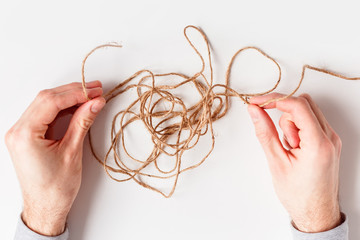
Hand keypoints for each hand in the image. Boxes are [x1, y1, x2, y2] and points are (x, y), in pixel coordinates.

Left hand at [5, 81, 104, 235]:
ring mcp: (21, 132)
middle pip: (46, 99)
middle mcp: (18, 130)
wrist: (45, 207)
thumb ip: (83, 122)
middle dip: (73, 92)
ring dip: (68, 98)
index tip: (95, 91)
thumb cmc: (55, 188)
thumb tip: (95, 102)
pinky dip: (62, 108)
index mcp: (25, 135)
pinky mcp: (28, 136)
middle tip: (96, 89)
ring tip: (90, 95)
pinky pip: (45, 114)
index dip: (76, 93)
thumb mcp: (72, 152)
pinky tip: (77, 106)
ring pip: (45, 104)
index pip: (51, 102)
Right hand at [247, 93, 341, 232]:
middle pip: (304, 104)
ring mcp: (332, 139)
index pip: (298, 106)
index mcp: (318, 144)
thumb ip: (265, 132)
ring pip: (307, 112)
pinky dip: (298, 129)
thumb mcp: (277, 162)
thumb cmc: (298, 194)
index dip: (274, 100)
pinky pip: (311, 123)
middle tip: (277, 135)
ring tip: (288, 148)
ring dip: (291, 124)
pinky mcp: (329, 142)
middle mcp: (330, 138)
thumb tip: (255, 111)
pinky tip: (293, 147)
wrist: (316, 213)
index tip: (257, 102)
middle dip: (284, 114)